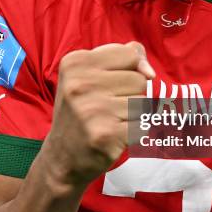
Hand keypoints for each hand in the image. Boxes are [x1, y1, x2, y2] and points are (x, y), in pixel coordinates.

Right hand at [44, 42, 154, 186]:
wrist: (61, 157)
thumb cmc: (83, 109)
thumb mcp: (92, 73)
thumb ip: (126, 58)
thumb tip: (150, 73)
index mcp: (75, 62)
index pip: (130, 54)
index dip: (129, 70)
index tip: (108, 84)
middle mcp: (80, 84)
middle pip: (139, 80)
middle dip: (130, 94)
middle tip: (105, 107)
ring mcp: (92, 110)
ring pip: (142, 103)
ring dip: (132, 115)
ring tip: (109, 121)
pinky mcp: (105, 135)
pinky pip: (143, 125)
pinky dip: (134, 132)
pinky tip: (113, 136)